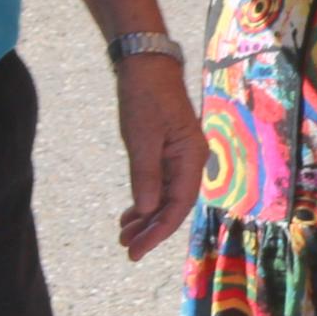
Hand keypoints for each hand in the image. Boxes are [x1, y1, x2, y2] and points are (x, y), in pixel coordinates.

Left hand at [112, 51, 199, 259]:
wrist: (146, 65)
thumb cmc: (145, 98)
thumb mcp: (142, 139)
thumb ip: (146, 176)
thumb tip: (148, 211)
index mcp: (191, 157)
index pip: (179, 205)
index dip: (159, 231)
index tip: (137, 249)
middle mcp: (190, 160)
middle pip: (174, 205)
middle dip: (151, 230)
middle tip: (127, 249)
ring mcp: (179, 157)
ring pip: (166, 198)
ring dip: (146, 218)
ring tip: (125, 236)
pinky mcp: (167, 151)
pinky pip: (159, 185)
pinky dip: (145, 201)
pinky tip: (131, 214)